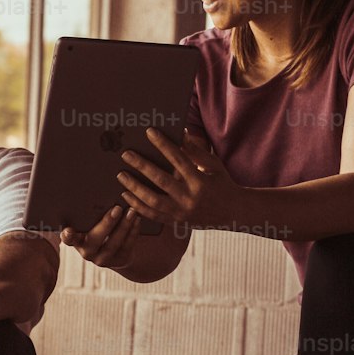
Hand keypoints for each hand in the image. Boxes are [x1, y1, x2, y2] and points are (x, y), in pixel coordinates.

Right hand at [60, 204, 143, 271]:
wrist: (117, 249)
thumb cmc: (99, 225)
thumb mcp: (91, 221)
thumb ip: (91, 212)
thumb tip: (99, 190)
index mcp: (76, 239)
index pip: (68, 238)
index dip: (67, 235)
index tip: (69, 230)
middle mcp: (86, 251)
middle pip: (94, 240)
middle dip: (106, 224)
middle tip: (116, 208)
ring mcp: (103, 258)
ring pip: (113, 244)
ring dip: (123, 226)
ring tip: (131, 211)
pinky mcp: (119, 260)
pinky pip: (127, 246)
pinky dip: (133, 232)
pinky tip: (137, 219)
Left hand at [117, 127, 241, 228]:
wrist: (233, 213)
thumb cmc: (222, 183)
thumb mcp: (213, 165)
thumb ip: (195, 151)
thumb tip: (180, 132)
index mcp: (200, 181)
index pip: (179, 159)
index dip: (163, 144)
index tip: (149, 132)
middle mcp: (190, 198)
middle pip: (161, 180)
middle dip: (142, 166)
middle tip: (126, 154)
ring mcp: (182, 212)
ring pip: (153, 201)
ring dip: (135, 188)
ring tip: (121, 175)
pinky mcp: (176, 222)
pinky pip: (153, 215)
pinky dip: (138, 206)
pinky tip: (126, 196)